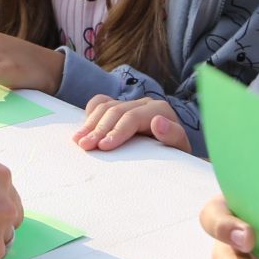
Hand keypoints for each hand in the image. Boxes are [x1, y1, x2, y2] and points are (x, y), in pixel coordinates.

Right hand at [74, 94, 190, 151]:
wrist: (171, 153)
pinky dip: (90, 114)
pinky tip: (83, 130)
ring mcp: (130, 104)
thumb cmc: (174, 155)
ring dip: (89, 124)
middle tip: (85, 146)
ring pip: (105, 107)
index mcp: (159, 110)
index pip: (133, 117)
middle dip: (98, 129)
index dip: (117, 130)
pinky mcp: (119, 107)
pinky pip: (100, 103)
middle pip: (115, 111)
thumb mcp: (179, 150)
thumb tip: (158, 122)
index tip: (103, 147)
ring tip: (78, 141)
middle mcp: (144, 103)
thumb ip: (173, 135)